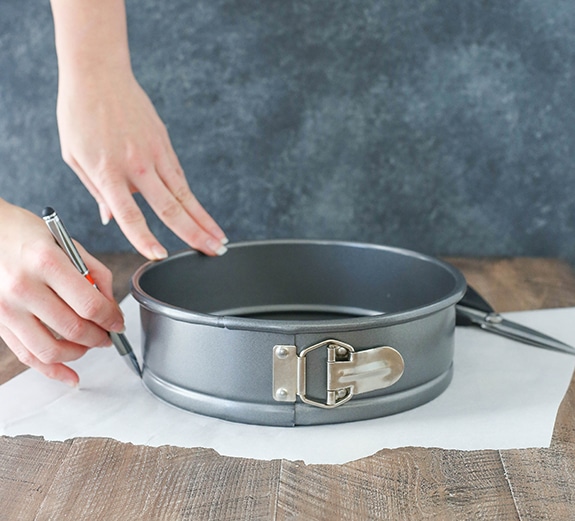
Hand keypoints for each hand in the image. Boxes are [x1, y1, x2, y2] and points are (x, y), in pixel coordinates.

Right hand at [0, 201, 124, 384]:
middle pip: (73, 329)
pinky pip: (27, 355)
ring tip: (89, 345)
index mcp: (46, 262)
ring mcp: (5, 308)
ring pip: (50, 350)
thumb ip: (95, 274)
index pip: (90, 305)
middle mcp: (23, 287)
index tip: (119, 323)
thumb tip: (111, 307)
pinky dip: (51, 370)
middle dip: (99, 337)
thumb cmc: (26, 234)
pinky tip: (70, 375)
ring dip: (79, 354)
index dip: (112, 319)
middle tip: (108, 335)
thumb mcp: (66, 243)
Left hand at [56, 70, 227, 259]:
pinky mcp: (164, 144)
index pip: (130, 214)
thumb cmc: (79, 114)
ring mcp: (155, 153)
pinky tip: (203, 214)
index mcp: (108, 171)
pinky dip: (193, 199)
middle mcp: (136, 165)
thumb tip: (111, 218)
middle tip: (214, 253)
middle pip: (170, 208)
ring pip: (185, 195)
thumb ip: (95, 190)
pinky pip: (180, 178)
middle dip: (195, 235)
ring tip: (220, 239)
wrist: (97, 72)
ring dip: (204, 220)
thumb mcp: (74, 156)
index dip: (145, 239)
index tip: (160, 256)